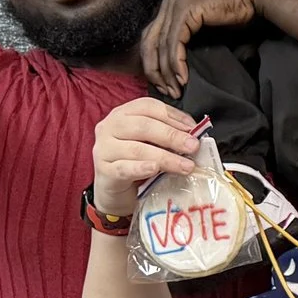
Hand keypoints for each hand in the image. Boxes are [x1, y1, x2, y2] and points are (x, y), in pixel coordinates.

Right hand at [94, 97, 204, 215]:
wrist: (116, 190)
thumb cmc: (136, 162)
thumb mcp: (152, 144)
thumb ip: (167, 135)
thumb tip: (194, 135)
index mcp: (123, 114)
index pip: (148, 107)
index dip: (173, 116)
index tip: (193, 129)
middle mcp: (110, 127)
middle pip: (143, 126)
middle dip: (172, 136)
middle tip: (193, 147)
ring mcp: (103, 148)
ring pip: (137, 149)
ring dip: (166, 157)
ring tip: (186, 166)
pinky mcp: (103, 170)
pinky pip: (123, 168)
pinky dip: (141, 168)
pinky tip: (155, 169)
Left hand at [143, 0, 264, 95]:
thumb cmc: (237, 11)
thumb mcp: (207, 29)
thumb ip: (191, 41)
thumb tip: (182, 67)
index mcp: (170, 8)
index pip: (151, 40)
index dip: (153, 65)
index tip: (165, 86)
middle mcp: (168, 6)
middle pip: (149, 44)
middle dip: (155, 72)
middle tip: (167, 92)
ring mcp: (175, 7)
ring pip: (160, 46)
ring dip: (167, 72)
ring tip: (176, 90)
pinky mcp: (185, 11)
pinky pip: (174, 43)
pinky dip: (176, 63)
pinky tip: (183, 78)